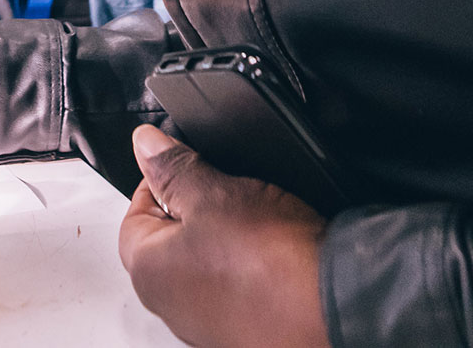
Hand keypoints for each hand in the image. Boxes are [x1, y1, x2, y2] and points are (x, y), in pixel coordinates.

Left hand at [118, 126, 330, 347]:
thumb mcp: (214, 192)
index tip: (186, 167)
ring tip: (254, 224)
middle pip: (168, 241)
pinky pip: (234, 288)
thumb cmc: (272, 262)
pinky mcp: (243, 331)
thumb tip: (145, 144)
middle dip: (194, 211)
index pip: (135, 212)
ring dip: (223, 241)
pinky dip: (248, 269)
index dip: (162, 181)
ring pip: (204, 265)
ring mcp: (208, 324)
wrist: (337, 305)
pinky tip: (272, 253)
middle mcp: (171, 307)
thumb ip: (173, 167)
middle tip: (224, 193)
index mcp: (148, 272)